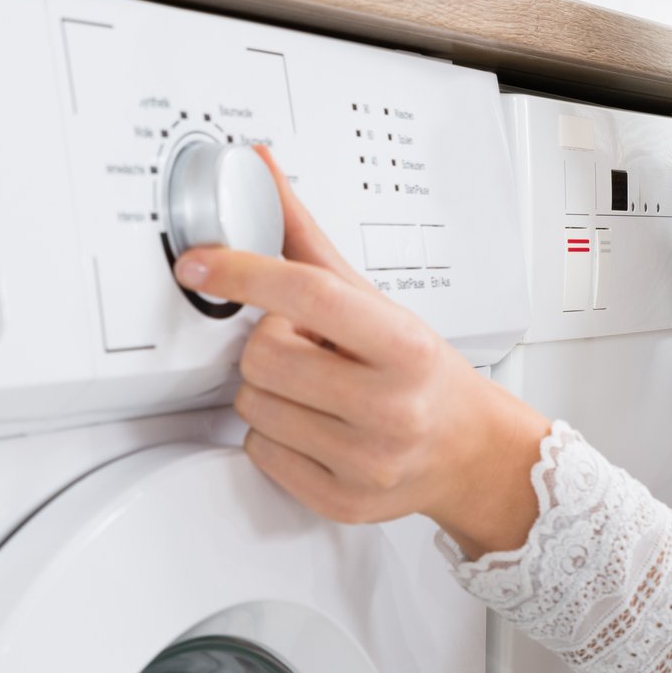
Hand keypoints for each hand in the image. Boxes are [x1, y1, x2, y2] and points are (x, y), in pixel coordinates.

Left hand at [171, 176, 550, 556]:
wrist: (469, 451)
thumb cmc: (422, 373)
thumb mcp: (377, 303)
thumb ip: (308, 241)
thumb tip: (260, 172)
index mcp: (404, 347)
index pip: (307, 296)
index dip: (244, 273)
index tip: (202, 264)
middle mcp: (391, 407)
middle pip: (264, 356)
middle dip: (271, 345)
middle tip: (309, 349)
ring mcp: (365, 460)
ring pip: (253, 406)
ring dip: (269, 391)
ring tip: (316, 390)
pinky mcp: (341, 501)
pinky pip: (259, 452)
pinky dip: (273, 435)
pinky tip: (314, 426)